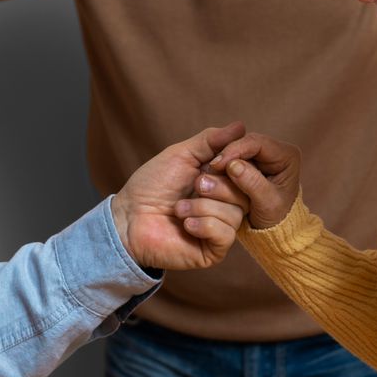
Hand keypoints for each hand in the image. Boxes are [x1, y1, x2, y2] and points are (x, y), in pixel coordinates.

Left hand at [111, 123, 249, 269]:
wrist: (128, 218)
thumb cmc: (151, 186)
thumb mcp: (181, 155)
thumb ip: (211, 141)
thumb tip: (241, 126)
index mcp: (221, 182)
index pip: (248, 172)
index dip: (236, 165)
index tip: (214, 163)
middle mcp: (225, 205)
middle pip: (246, 193)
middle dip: (218, 187)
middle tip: (194, 186)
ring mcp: (221, 229)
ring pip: (235, 214)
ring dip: (203, 206)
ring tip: (178, 209)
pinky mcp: (213, 250)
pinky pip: (225, 234)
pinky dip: (204, 224)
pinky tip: (185, 224)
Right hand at [202, 132, 302, 229]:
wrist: (276, 229)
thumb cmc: (277, 218)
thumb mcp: (267, 203)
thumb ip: (252, 183)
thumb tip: (233, 165)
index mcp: (287, 155)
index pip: (257, 143)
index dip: (235, 150)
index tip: (217, 164)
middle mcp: (275, 151)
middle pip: (245, 143)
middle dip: (227, 154)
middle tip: (211, 169)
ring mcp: (262, 156)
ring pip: (237, 150)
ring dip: (223, 160)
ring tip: (211, 173)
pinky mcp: (251, 163)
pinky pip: (233, 159)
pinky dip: (223, 167)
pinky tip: (214, 175)